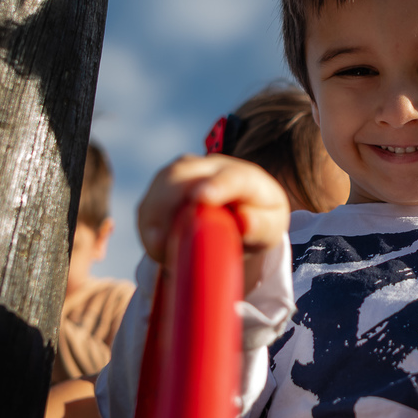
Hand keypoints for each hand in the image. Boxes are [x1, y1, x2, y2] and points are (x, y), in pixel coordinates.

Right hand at [137, 154, 289, 263]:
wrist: (241, 212)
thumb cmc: (258, 220)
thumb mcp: (270, 228)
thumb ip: (262, 225)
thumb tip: (245, 222)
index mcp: (245, 176)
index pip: (232, 177)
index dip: (216, 186)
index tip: (200, 198)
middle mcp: (211, 167)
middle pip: (182, 174)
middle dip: (169, 203)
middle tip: (165, 242)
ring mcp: (184, 174)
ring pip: (160, 186)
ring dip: (155, 218)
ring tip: (162, 250)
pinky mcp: (163, 188)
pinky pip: (148, 205)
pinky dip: (148, 227)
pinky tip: (159, 248)